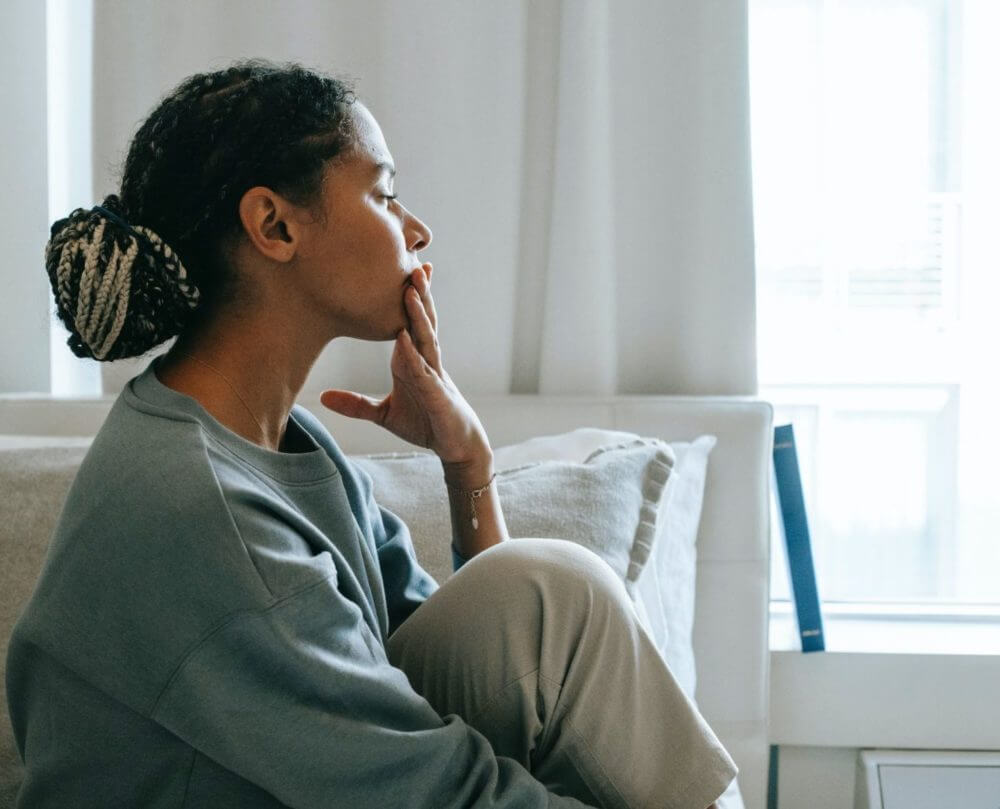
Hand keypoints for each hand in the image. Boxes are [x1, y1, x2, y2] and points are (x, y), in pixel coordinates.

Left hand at [319, 263, 489, 465]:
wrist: (454, 445)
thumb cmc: (425, 423)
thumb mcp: (384, 414)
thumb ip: (356, 404)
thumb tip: (325, 397)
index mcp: (412, 360)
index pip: (409, 322)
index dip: (408, 298)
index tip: (402, 270)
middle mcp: (425, 361)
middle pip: (422, 322)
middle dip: (419, 293)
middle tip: (413, 262)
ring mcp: (433, 376)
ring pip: (426, 338)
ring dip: (418, 314)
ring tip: (411, 289)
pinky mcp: (437, 395)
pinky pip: (424, 372)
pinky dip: (414, 355)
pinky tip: (405, 339)